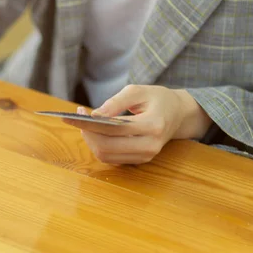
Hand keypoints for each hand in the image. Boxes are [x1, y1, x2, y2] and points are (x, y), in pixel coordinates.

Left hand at [65, 85, 212, 164]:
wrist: (177, 114)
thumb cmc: (156, 99)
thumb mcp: (137, 91)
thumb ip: (114, 102)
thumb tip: (93, 116)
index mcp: (153, 125)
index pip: (114, 129)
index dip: (90, 123)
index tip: (74, 113)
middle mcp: (150, 145)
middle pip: (107, 147)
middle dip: (87, 133)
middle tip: (78, 117)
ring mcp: (146, 156)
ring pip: (106, 156)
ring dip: (90, 141)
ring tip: (85, 123)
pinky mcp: (139, 161)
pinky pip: (111, 158)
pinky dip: (98, 146)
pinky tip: (95, 132)